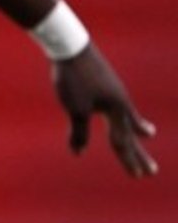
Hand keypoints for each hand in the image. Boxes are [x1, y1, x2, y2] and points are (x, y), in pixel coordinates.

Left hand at [54, 43, 156, 177]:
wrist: (70, 45)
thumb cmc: (73, 78)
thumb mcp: (75, 108)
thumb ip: (79, 132)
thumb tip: (78, 153)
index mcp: (117, 110)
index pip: (122, 142)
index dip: (128, 161)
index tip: (138, 176)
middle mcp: (121, 102)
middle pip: (130, 132)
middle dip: (138, 153)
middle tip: (151, 171)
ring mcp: (115, 90)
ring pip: (128, 115)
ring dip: (137, 128)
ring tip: (149, 135)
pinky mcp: (106, 82)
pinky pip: (118, 103)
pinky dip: (124, 112)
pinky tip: (121, 110)